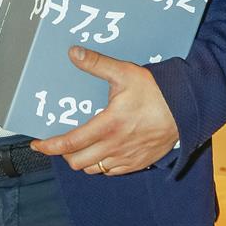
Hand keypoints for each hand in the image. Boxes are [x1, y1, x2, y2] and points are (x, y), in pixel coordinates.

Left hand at [30, 46, 178, 174]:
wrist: (187, 109)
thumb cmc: (156, 91)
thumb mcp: (124, 73)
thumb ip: (96, 64)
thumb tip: (73, 53)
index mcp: (108, 126)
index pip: (70, 144)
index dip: (49, 146)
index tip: (38, 144)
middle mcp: (115, 146)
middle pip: (78, 162)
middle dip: (65, 154)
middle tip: (64, 141)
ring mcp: (127, 158)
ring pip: (94, 169)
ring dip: (84, 160)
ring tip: (82, 145)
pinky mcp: (138, 163)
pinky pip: (112, 171)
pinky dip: (102, 164)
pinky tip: (104, 149)